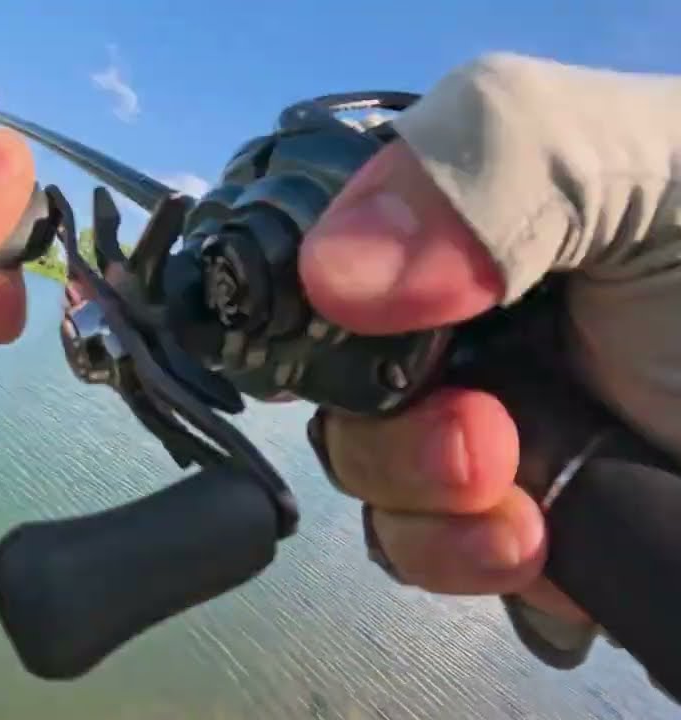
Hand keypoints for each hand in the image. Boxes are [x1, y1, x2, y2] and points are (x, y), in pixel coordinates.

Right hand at [299, 139, 587, 620]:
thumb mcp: (629, 156)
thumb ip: (483, 170)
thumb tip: (334, 277)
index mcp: (454, 225)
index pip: (317, 273)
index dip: (306, 322)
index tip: (349, 356)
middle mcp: (459, 326)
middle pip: (337, 399)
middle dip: (388, 440)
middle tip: (478, 442)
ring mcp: (493, 428)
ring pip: (376, 489)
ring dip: (422, 516)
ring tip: (519, 511)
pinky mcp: (533, 518)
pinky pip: (440, 558)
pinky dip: (469, 566)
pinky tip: (542, 554)